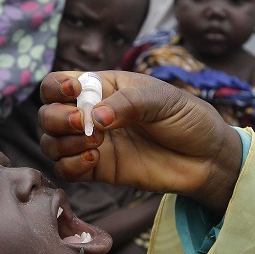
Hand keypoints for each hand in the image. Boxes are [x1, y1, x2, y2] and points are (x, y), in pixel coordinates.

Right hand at [38, 71, 241, 216]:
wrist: (206, 158)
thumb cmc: (187, 119)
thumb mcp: (162, 100)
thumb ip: (127, 104)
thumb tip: (94, 119)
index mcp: (102, 88)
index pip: (58, 82)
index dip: (56, 86)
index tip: (73, 92)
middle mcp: (90, 114)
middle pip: (47, 114)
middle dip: (57, 119)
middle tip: (84, 125)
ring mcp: (93, 143)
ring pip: (51, 143)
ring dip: (63, 144)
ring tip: (95, 146)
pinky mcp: (98, 170)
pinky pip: (65, 170)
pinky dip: (70, 166)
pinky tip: (95, 161)